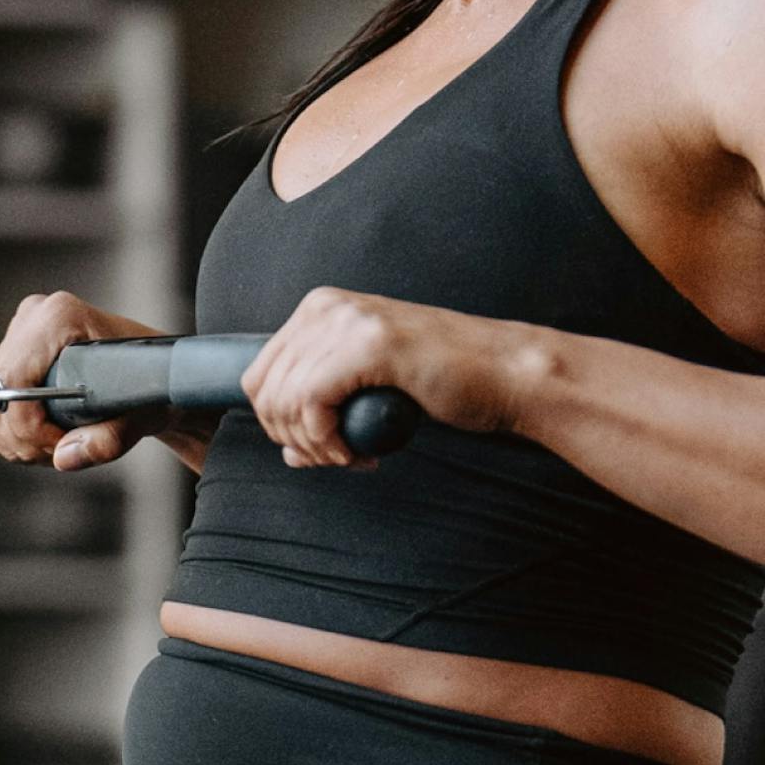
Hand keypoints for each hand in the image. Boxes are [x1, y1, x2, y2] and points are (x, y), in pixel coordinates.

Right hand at [0, 291, 172, 471]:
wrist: (158, 376)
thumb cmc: (157, 385)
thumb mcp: (144, 414)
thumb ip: (109, 439)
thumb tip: (65, 458)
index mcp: (59, 317)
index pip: (13, 380)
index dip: (28, 426)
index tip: (60, 447)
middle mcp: (33, 319)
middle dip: (22, 438)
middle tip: (61, 452)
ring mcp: (19, 335)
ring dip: (14, 440)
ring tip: (56, 446)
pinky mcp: (12, 355)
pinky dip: (9, 434)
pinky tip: (44, 438)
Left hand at [243, 286, 542, 469]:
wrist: (505, 373)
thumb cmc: (446, 382)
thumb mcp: (369, 385)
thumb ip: (324, 407)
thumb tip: (287, 453)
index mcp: (320, 308)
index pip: (258, 375)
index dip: (279, 424)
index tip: (319, 448)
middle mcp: (326, 307)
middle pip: (264, 391)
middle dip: (292, 438)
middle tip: (336, 457)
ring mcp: (346, 321)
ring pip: (283, 401)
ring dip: (314, 446)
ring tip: (350, 457)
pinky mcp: (369, 345)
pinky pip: (310, 405)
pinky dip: (326, 442)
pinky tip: (357, 453)